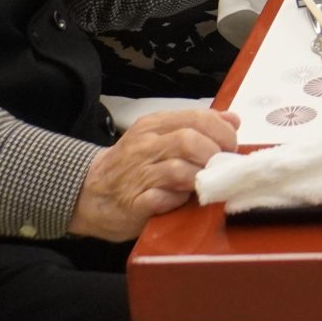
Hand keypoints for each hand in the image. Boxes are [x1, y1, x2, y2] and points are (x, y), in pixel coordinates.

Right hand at [70, 108, 239, 240]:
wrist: (88, 192)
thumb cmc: (133, 165)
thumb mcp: (162, 136)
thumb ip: (197, 126)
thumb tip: (232, 119)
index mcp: (154, 125)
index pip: (196, 118)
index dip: (222, 132)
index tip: (231, 146)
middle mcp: (145, 146)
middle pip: (189, 141)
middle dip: (213, 155)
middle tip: (221, 168)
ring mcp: (138, 174)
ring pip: (179, 169)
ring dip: (199, 178)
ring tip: (202, 184)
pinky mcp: (134, 202)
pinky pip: (163, 198)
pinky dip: (178, 199)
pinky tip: (181, 199)